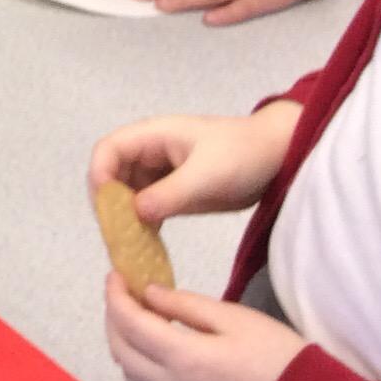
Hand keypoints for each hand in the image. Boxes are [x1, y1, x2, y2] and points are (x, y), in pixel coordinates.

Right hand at [89, 102, 299, 225]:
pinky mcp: (175, 190)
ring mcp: (162, 172)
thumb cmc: (242, 155)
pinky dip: (143, 223)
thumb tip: (134, 214)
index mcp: (152, 136)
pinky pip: (148, 205)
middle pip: (113, 174)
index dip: (100, 176)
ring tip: (130, 243)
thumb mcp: (206, 175)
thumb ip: (169, 194)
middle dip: (110, 203)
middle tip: (116, 234)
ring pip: (128, 193)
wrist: (280, 155)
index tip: (106, 208)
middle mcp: (150, 152)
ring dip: (125, 216)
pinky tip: (148, 243)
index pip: (108, 150)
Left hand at [104, 274, 306, 380]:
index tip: (115, 275)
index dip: (115, 295)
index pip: (129, 322)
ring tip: (137, 323)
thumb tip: (148, 295)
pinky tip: (153, 356)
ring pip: (129, 377)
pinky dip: (138, 372)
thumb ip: (186, 305)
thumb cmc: (278, 357)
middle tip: (124, 296)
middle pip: (121, 350)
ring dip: (123, 347)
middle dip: (113, 318)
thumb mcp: (235, 319)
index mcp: (183, 358)